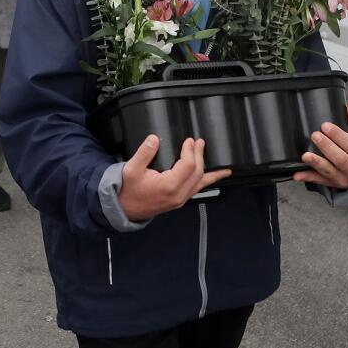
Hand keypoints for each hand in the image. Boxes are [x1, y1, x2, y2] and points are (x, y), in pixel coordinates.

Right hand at [118, 135, 232, 221]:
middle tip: (200, 143)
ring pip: (201, 183)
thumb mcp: (131, 169)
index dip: (191, 151)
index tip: (189, 141)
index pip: (188, 165)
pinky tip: (212, 179)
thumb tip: (154, 139)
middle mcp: (178, 194)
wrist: (124, 208)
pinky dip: (206, 183)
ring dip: (210, 172)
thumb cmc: (127, 189)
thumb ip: (144, 153)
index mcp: (169, 186)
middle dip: (200, 156)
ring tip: (223, 168)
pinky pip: (197, 190)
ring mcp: (180, 199)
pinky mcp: (179, 201)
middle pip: (198, 173)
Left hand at [293, 102, 347, 187]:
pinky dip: (307, 178)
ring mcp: (342, 178)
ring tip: (305, 155)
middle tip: (315, 135)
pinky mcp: (331, 184)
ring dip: (316, 163)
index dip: (338, 136)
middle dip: (326, 147)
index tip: (325, 126)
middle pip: (340, 159)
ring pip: (328, 171)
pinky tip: (297, 175)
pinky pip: (318, 181)